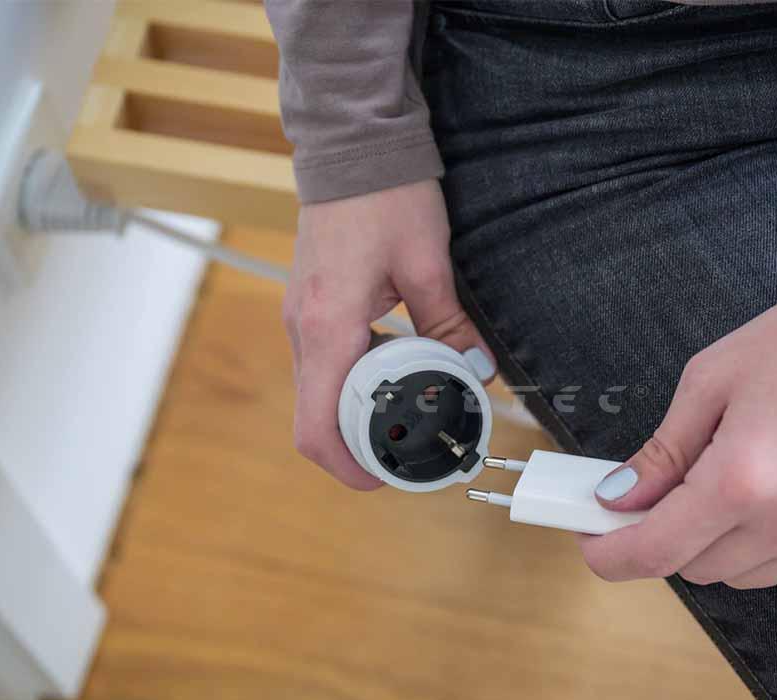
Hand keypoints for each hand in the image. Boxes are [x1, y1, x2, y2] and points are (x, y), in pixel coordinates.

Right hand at [283, 179, 493, 489]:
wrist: (352, 144)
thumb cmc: (385, 194)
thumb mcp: (427, 263)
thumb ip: (448, 324)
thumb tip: (476, 371)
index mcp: (327, 327)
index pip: (316, 426)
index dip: (347, 466)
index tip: (383, 479)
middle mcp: (301, 328)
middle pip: (315, 417)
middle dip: (359, 445)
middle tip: (409, 450)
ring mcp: (299, 317)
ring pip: (318, 392)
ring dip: (357, 413)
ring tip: (408, 413)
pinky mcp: (308, 305)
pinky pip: (324, 363)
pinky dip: (353, 381)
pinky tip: (394, 370)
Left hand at [584, 304, 776, 605]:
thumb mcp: (708, 383)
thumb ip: (661, 452)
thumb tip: (618, 498)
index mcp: (738, 478)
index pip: (654, 551)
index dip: (611, 553)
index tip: (595, 542)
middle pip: (693, 566)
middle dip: (670, 533)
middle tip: (674, 490)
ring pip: (741, 578)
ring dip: (721, 546)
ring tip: (738, 487)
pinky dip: (774, 561)